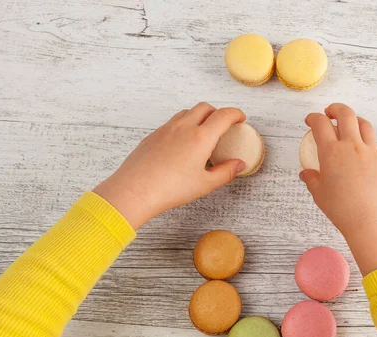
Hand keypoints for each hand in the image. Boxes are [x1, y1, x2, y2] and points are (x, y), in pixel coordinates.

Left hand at [94, 102, 245, 229]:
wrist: (135, 190)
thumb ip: (226, 172)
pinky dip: (183, 125)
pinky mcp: (153, 135)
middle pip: (205, 107)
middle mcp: (184, 127)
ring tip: (203, 132)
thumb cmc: (170, 189)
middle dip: (218, 112)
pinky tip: (182, 143)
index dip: (235, 114)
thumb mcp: (205, 184)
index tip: (240, 118)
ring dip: (199, 116)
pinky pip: (172, 122)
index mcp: (201, 137)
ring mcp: (166, 129)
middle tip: (223, 125)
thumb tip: (238, 164)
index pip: (223, 116)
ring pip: (187, 112)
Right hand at [301, 103, 376, 274]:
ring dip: (354, 119)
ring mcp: (370, 151)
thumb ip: (312, 179)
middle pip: (346, 114)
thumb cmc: (343, 210)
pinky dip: (365, 138)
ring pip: (364, 124)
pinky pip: (373, 141)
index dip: (313, 117)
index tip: (309, 120)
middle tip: (329, 112)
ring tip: (348, 125)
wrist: (373, 220)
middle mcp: (352, 146)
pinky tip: (360, 148)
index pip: (320, 124)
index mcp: (332, 152)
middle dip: (335, 108)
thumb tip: (306, 173)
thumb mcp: (320, 195)